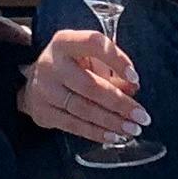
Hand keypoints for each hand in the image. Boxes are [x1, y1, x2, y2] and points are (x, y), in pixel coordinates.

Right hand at [18, 26, 144, 145]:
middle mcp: (51, 64)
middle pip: (90, 86)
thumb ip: (111, 71)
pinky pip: (73, 125)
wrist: (35, 81)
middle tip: (142, 116)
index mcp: (64, 42)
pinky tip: (113, 136)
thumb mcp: (89, 59)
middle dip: (120, 103)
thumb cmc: (71, 66)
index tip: (135, 78)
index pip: (93, 44)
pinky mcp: (42, 112)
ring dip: (112, 122)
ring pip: (83, 109)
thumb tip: (132, 89)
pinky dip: (96, 133)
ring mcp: (44, 89)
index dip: (116, 60)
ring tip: (133, 129)